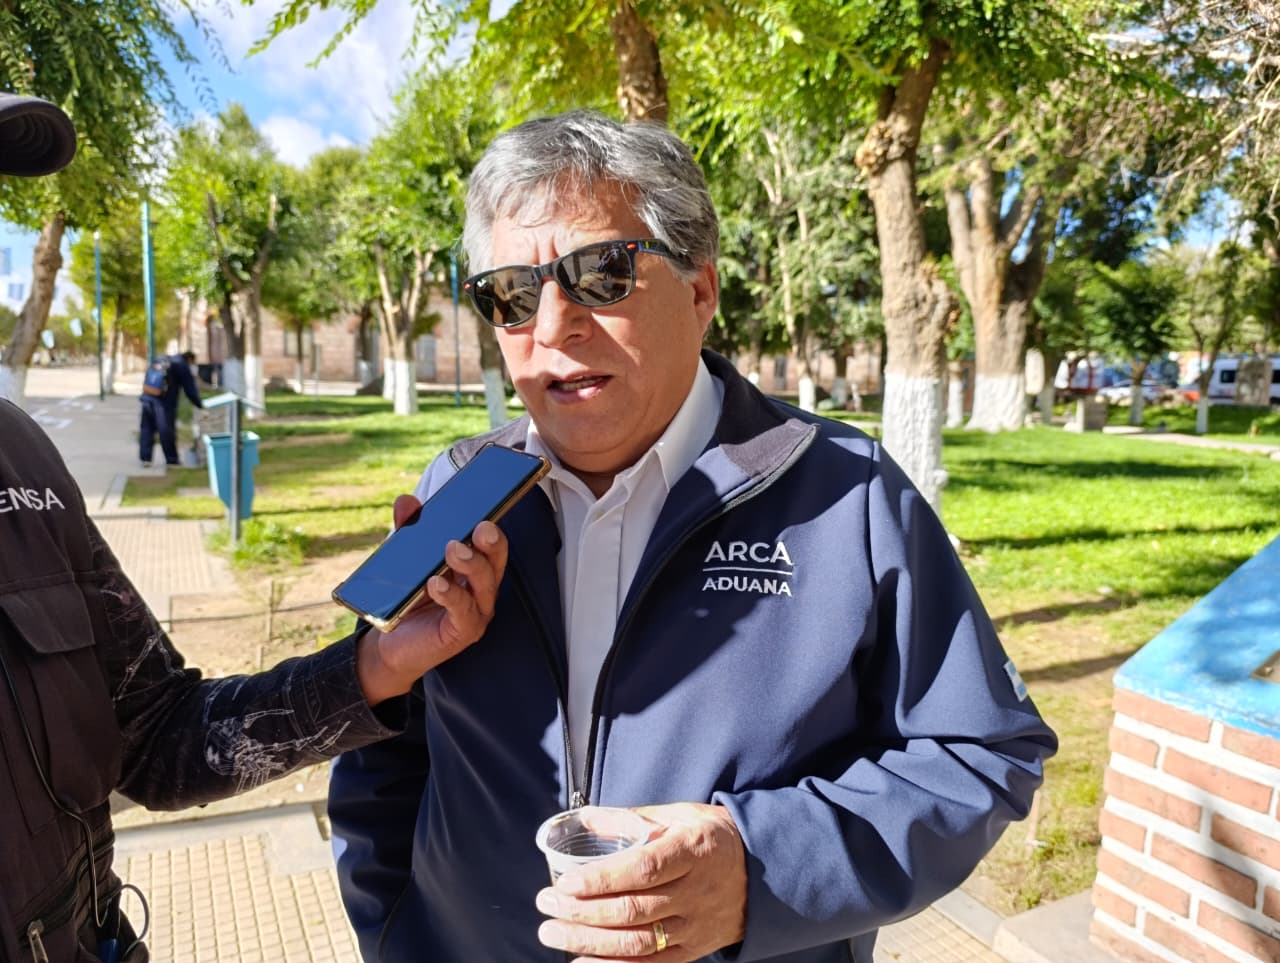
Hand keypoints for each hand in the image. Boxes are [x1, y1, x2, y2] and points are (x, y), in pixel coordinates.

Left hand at [355, 493, 507, 703]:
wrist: (391, 643)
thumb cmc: (409, 600)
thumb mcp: (408, 562)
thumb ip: (409, 532)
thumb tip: (406, 502)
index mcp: (474, 568)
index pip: (490, 543)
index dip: (492, 526)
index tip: (487, 509)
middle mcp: (481, 588)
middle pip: (495, 561)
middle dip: (491, 543)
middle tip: (481, 528)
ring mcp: (476, 611)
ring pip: (485, 584)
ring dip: (472, 564)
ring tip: (454, 550)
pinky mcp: (463, 631)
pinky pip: (464, 612)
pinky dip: (452, 595)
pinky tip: (437, 584)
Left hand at [535, 802, 746, 961]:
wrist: (764, 872)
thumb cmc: (713, 837)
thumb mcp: (680, 814)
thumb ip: (632, 818)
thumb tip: (583, 819)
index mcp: (693, 851)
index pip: (642, 870)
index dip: (602, 879)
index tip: (566, 881)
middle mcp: (696, 893)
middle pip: (634, 909)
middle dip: (583, 911)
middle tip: (546, 904)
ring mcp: (696, 926)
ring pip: (638, 942)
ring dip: (589, 942)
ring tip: (552, 932)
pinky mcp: (693, 950)